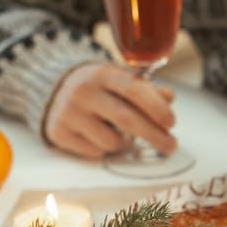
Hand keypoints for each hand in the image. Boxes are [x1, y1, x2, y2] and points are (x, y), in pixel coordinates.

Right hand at [44, 63, 176, 158]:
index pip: (134, 90)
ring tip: (121, 134)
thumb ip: (147, 89)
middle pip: (126, 119)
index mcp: (103, 74)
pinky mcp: (59, 132)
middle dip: (154, 135)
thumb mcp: (120, 80)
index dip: (156, 108)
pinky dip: (105, 149)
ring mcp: (69, 113)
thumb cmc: (99, 88)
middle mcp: (84, 92)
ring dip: (125, 144)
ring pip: (111, 142)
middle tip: (170, 146)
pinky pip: (95, 152)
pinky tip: (100, 136)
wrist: (54, 89)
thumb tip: (169, 98)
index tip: (171, 123)